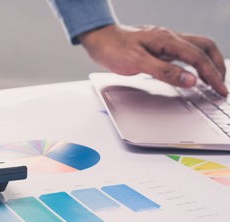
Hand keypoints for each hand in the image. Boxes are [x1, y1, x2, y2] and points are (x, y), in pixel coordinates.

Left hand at [79, 24, 227, 94]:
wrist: (99, 39)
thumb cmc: (113, 49)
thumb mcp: (137, 63)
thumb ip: (164, 71)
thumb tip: (191, 79)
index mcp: (167, 40)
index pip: (198, 58)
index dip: (212, 74)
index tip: (220, 89)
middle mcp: (169, 38)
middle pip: (205, 48)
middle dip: (217, 66)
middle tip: (221, 85)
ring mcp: (165, 41)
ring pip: (197, 48)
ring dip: (208, 63)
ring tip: (213, 79)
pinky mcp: (159, 46)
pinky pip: (184, 52)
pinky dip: (195, 63)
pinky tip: (192, 72)